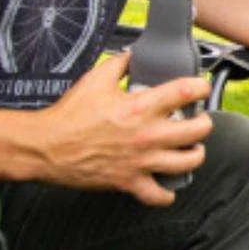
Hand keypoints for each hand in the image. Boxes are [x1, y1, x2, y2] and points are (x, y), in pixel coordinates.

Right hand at [30, 50, 213, 205]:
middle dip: (204, 123)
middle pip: (199, 130)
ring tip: (190, 150)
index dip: (201, 87)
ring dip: (194, 155)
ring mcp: (141, 161)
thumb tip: (133, 54)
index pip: (186, 92)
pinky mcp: (129, 182)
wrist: (44, 147)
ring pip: (188, 162)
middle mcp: (147, 134)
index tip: (200, 88)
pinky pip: (159, 196)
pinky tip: (167, 185)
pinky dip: (166, 194)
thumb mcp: (95, 79)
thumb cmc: (68, 115)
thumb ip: (119, 64)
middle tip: (198, 120)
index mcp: (140, 107)